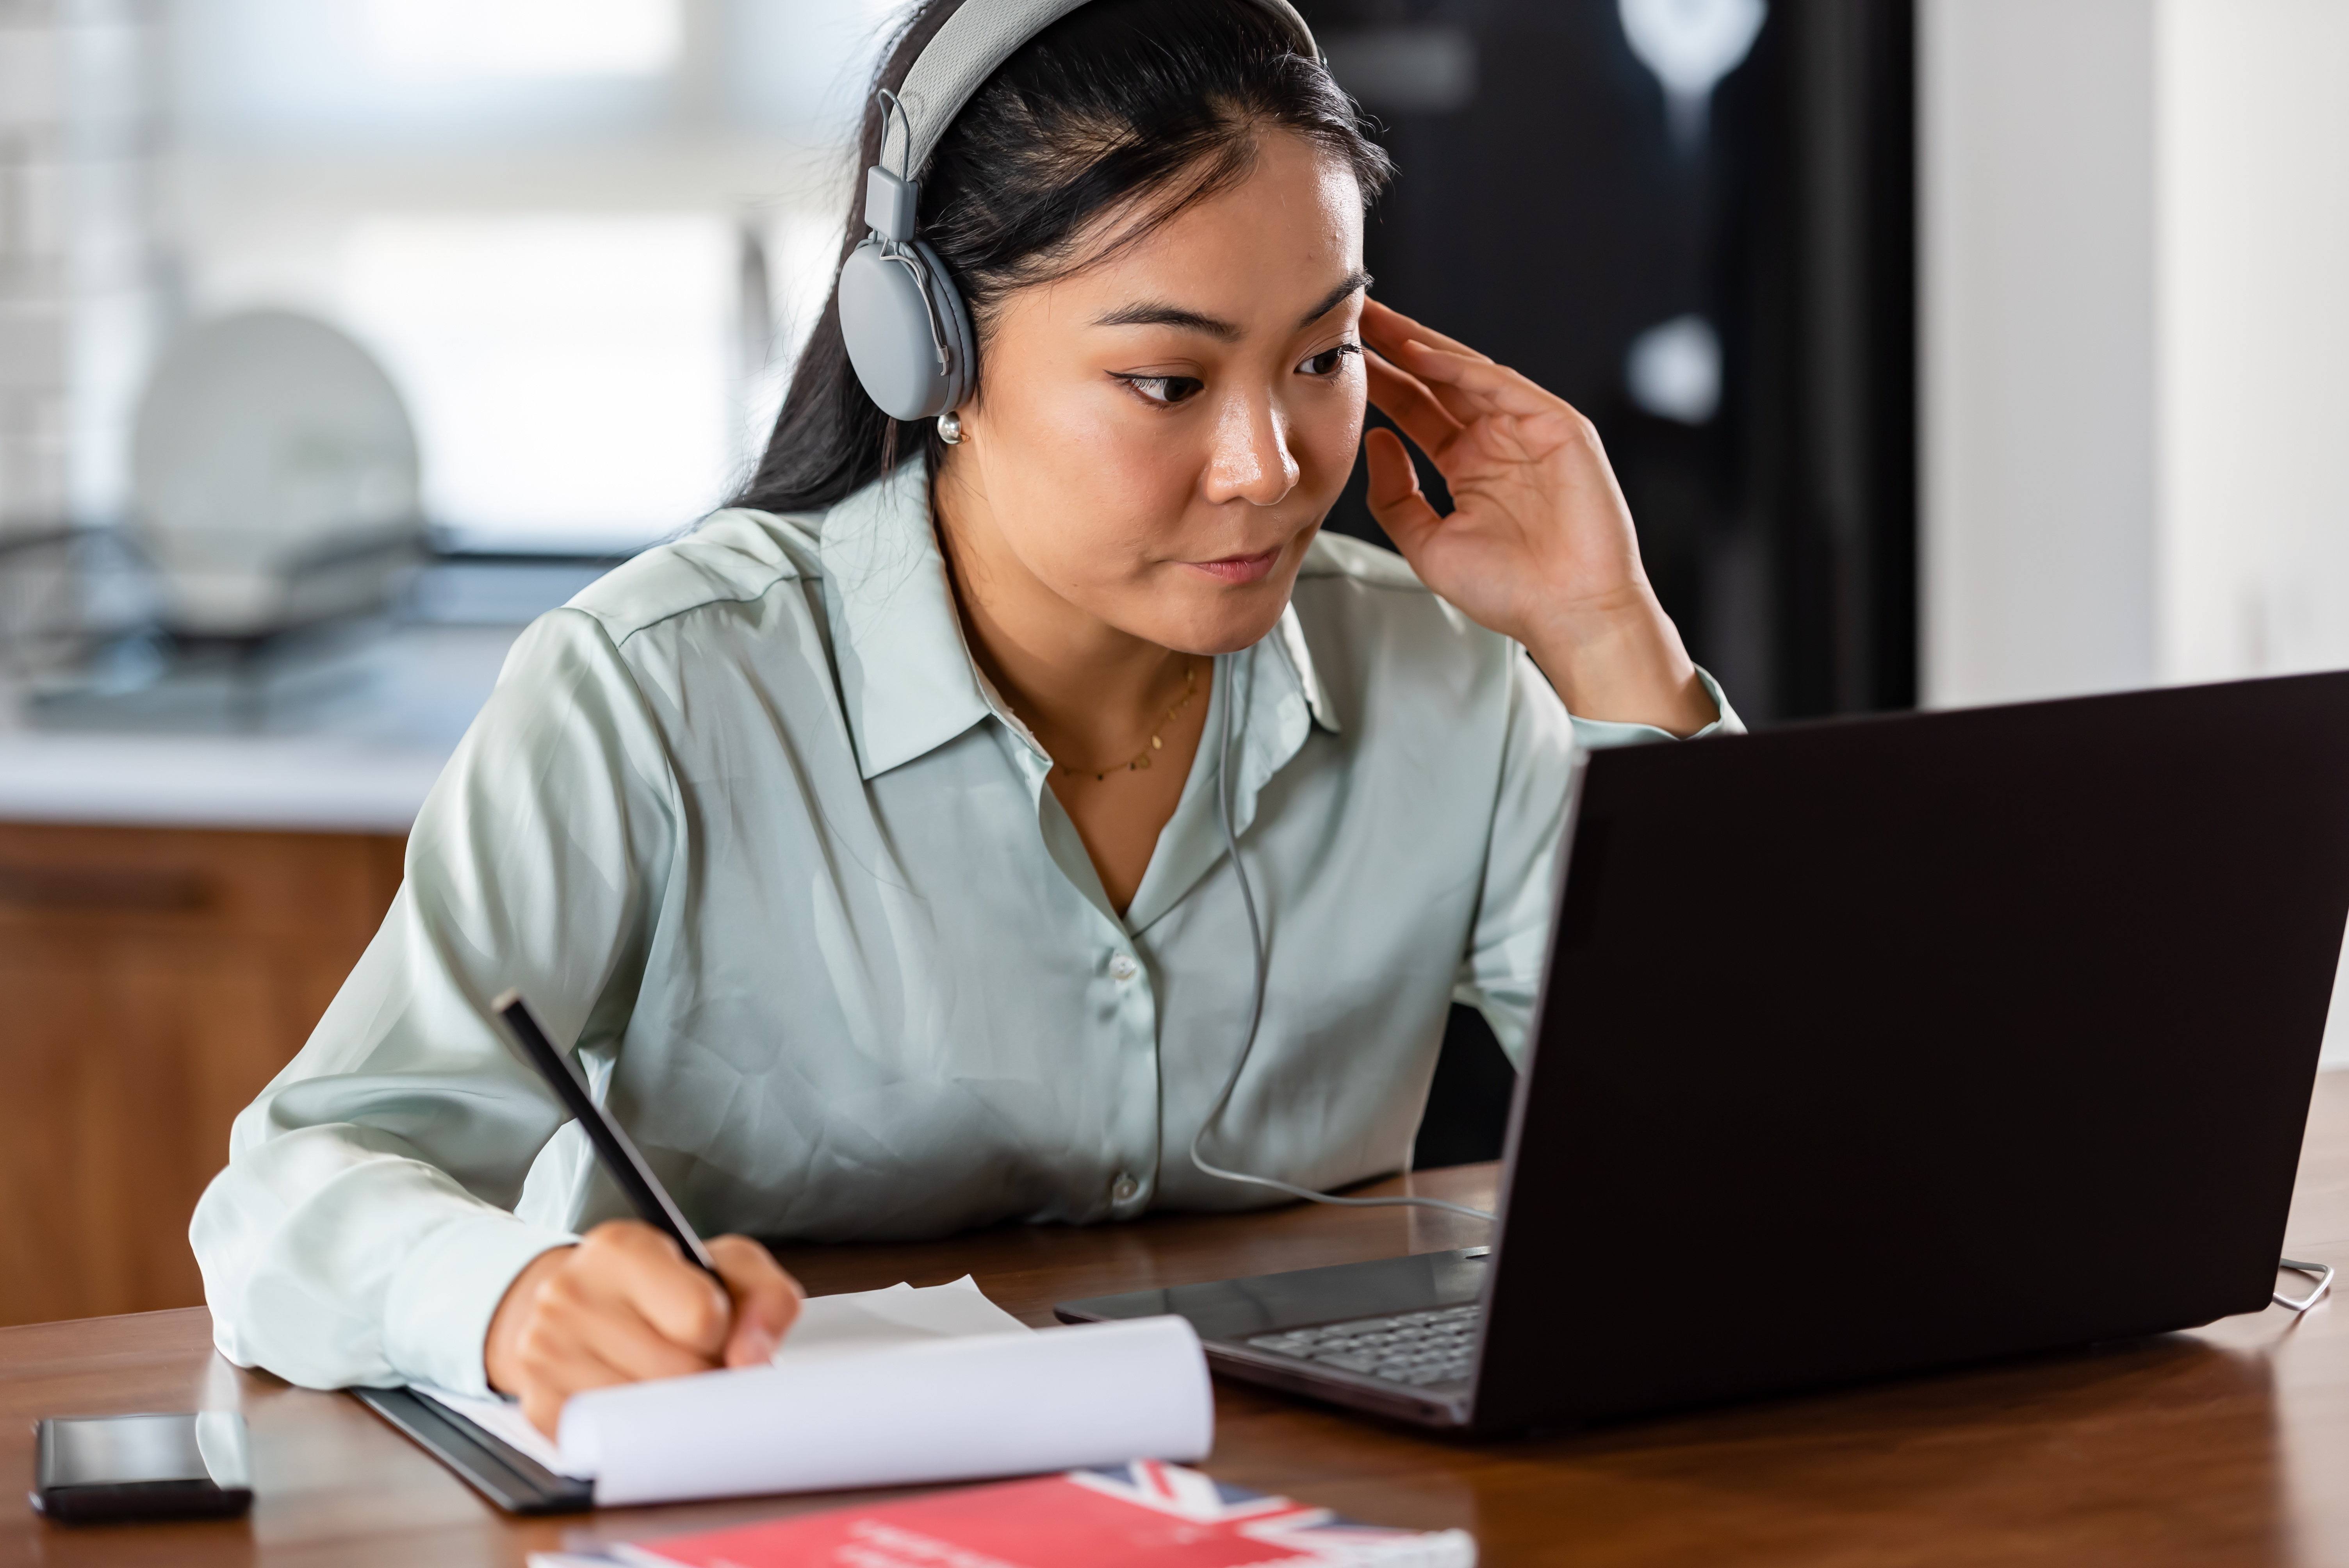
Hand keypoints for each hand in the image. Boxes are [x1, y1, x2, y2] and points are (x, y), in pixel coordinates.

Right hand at [484, 1222, 801, 1437]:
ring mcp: (544, 1353)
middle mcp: (569, 1294)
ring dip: (673, 1411)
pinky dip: (637, 1435)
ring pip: (646, 1417)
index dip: (723, 1333)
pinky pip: (614, 1444)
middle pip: (678, 1373)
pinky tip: (633, 1400)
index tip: (712, 1327)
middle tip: (691, 1358)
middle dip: (702, 1375)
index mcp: (620, 1248)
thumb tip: (753, 1360)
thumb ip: (768, 1298)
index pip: (701, 1315)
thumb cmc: (665, 1289)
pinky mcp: (539, 1407)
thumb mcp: (728, 1269)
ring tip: (663, 1377)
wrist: (582, 1307)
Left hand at [1359, 298, 1716, 734]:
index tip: (1340, 360)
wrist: (1568, 615)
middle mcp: (1498, 440)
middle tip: (1351, 316)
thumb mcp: (1428, 544)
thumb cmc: (1509, 591)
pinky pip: (1504, 387)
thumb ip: (1395, 497)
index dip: (1380, 381)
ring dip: (1421, 345)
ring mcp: (1529, 429)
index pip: (1417, 410)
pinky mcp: (1559, 427)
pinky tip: (1421, 353)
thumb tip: (1376, 440)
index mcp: (1470, 466)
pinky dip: (1462, 368)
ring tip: (1377, 320)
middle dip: (1395, 347)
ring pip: (1468, 373)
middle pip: (1438, 381)